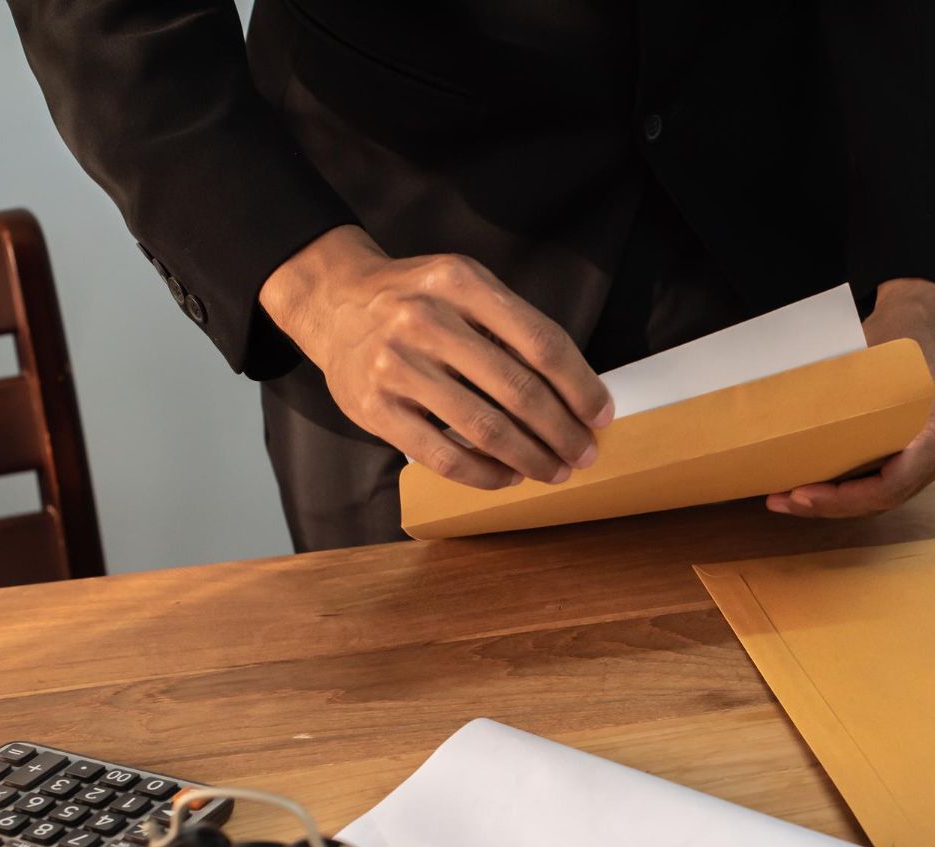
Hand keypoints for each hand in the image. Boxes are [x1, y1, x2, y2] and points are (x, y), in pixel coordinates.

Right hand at [259, 225, 613, 488]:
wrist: (334, 302)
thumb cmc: (416, 299)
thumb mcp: (463, 286)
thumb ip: (511, 326)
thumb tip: (573, 391)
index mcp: (460, 282)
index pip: (540, 341)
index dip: (580, 385)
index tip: (600, 414)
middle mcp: (426, 319)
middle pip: (519, 390)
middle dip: (563, 431)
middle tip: (585, 453)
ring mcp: (396, 365)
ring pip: (484, 428)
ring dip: (531, 458)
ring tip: (554, 471)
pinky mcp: (374, 408)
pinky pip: (443, 456)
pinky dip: (485, 474)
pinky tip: (508, 477)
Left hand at [766, 277, 934, 517]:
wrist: (928, 312)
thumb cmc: (898, 331)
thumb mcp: (868, 362)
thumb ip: (841, 400)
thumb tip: (782, 427)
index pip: (890, 486)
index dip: (843, 500)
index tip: (801, 493)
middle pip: (886, 497)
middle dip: (831, 505)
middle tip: (784, 500)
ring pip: (888, 494)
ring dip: (839, 501)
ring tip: (791, 499)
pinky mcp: (932, 453)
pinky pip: (892, 480)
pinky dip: (855, 487)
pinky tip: (819, 487)